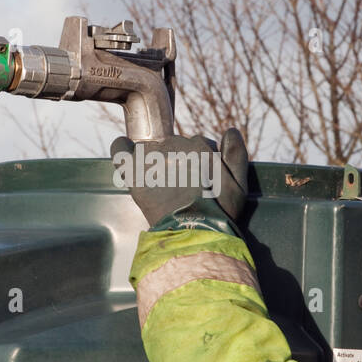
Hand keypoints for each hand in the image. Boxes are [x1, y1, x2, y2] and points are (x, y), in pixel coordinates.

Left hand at [110, 128, 249, 231]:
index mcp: (201, 146)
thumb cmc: (220, 212)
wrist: (195, 230)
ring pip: (151, 148)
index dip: (200, 163)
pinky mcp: (135, 172)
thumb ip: (237, 154)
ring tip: (160, 183)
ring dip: (154, 160)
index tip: (200, 180)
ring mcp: (153, 157)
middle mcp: (177, 146)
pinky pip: (120, 149)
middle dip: (179, 163)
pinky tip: (124, 153)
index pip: (199, 145)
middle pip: (175, 147)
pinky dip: (121, 148)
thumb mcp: (240, 184)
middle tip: (182, 188)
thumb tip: (230, 131)